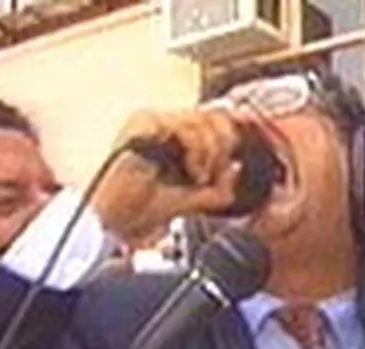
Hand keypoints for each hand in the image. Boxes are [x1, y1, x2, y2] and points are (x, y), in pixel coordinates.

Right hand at [92, 109, 245, 242]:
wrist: (126, 217)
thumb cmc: (157, 204)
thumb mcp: (202, 197)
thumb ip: (223, 184)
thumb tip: (238, 166)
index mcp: (179, 132)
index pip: (217, 115)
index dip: (233, 135)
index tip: (232, 163)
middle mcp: (167, 120)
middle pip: (215, 115)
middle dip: (223, 148)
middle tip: (213, 173)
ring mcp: (153, 119)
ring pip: (202, 121)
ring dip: (210, 155)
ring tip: (199, 177)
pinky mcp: (142, 123)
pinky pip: (183, 128)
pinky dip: (196, 152)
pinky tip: (190, 172)